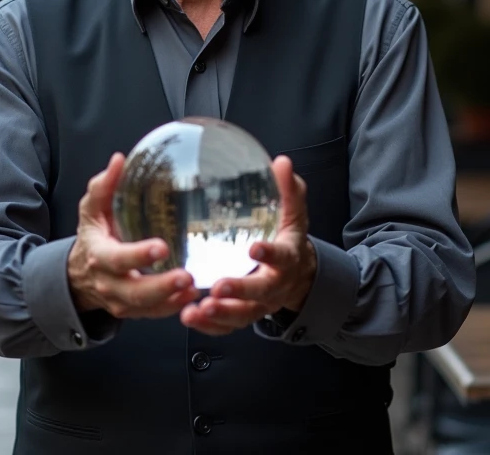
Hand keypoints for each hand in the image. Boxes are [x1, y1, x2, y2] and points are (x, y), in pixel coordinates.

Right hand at [67, 153, 198, 318]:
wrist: (80, 274)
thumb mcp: (91, 210)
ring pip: (146, 307)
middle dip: (160, 286)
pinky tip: (192, 295)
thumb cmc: (94, 235)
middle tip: (185, 276)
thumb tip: (119, 160)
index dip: (138, 255)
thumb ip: (103, 187)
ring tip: (194, 287)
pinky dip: (173, 307)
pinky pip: (154, 314)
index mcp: (100, 255)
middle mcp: (110, 282)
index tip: (161, 247)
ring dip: (171, 300)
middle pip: (134, 292)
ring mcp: (121, 300)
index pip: (117, 259)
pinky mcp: (134, 310)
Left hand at [180, 155, 316, 335]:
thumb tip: (281, 162)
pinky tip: (190, 317)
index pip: (281, 256)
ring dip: (220, 315)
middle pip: (260, 292)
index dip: (269, 254)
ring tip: (196, 311)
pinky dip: (210, 326)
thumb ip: (288, 190)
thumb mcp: (293, 212)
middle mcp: (274, 285)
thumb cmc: (288, 238)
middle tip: (217, 288)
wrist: (298, 275)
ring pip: (242, 315)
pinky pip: (228, 326)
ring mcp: (259, 303)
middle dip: (238, 291)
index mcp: (287, 258)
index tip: (253, 248)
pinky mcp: (244, 313)